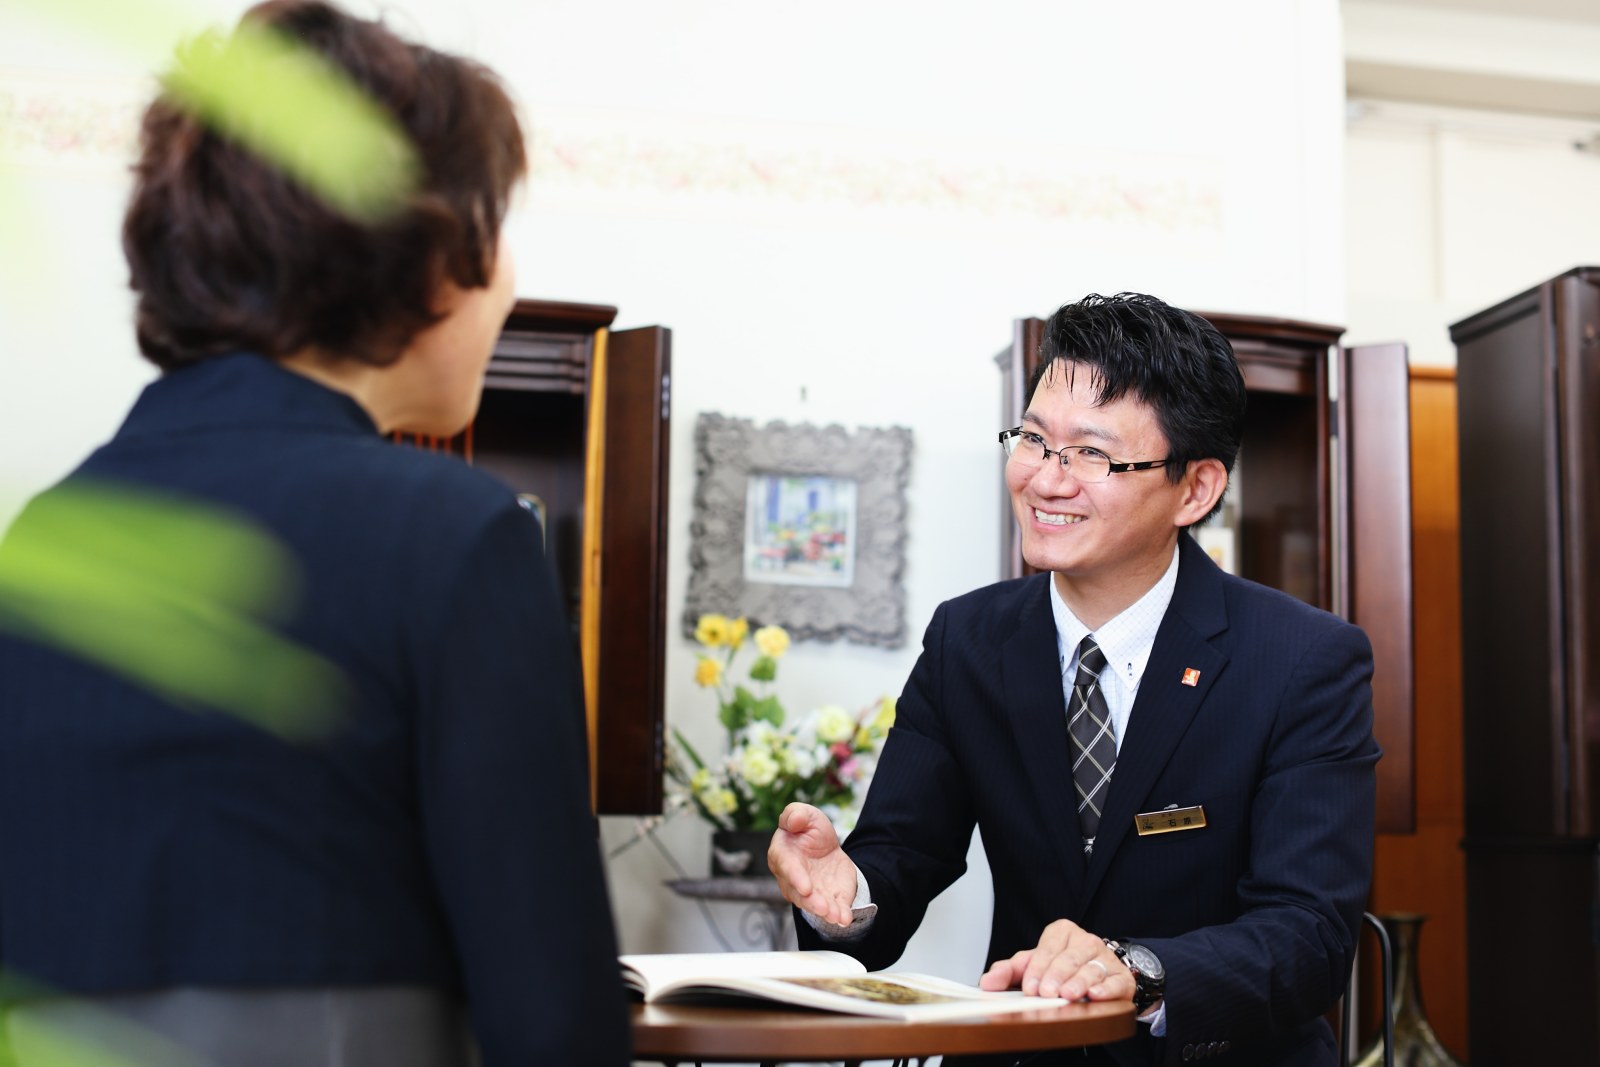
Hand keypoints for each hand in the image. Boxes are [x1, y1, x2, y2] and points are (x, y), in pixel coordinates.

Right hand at [768, 802, 858, 926]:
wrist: (825, 847)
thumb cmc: (808, 830)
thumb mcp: (805, 814)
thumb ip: (796, 814)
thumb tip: (794, 821)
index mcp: (782, 855)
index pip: (787, 867)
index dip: (796, 878)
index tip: (806, 887)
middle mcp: (792, 879)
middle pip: (799, 894)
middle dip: (812, 902)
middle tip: (823, 907)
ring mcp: (809, 892)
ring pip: (813, 905)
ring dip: (825, 912)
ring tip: (836, 916)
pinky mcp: (826, 898)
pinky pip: (831, 909)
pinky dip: (839, 915)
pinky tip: (845, 919)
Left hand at [978, 919, 1133, 1002]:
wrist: (1097, 975)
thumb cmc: (1060, 968)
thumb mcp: (1032, 966)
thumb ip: (1008, 971)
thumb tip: (986, 982)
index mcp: (1062, 932)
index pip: (1047, 949)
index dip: (1038, 969)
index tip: (1030, 987)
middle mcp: (1085, 941)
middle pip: (1069, 958)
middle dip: (1056, 976)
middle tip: (1047, 993)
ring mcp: (1105, 958)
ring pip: (1091, 968)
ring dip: (1079, 982)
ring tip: (1069, 994)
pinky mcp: (1121, 977)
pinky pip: (1115, 981)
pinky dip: (1106, 989)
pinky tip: (1096, 994)